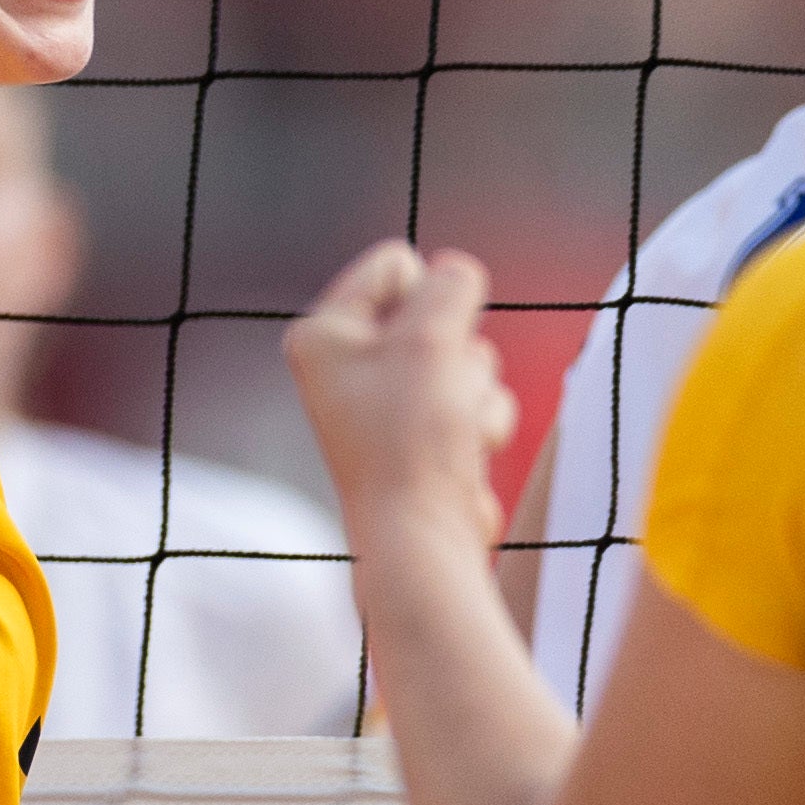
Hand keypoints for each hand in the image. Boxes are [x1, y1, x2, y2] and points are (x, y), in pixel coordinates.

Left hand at [284, 241, 518, 546]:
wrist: (424, 540)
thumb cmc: (413, 441)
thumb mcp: (431, 339)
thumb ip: (450, 286)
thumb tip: (456, 273)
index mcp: (324, 335)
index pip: (396, 265)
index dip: (430, 296)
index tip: (424, 347)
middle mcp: (348, 366)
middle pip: (438, 313)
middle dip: (459, 353)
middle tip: (440, 397)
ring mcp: (389, 404)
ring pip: (466, 359)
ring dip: (478, 395)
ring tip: (454, 435)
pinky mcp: (425, 436)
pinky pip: (474, 402)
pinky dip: (480, 428)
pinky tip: (463, 461)